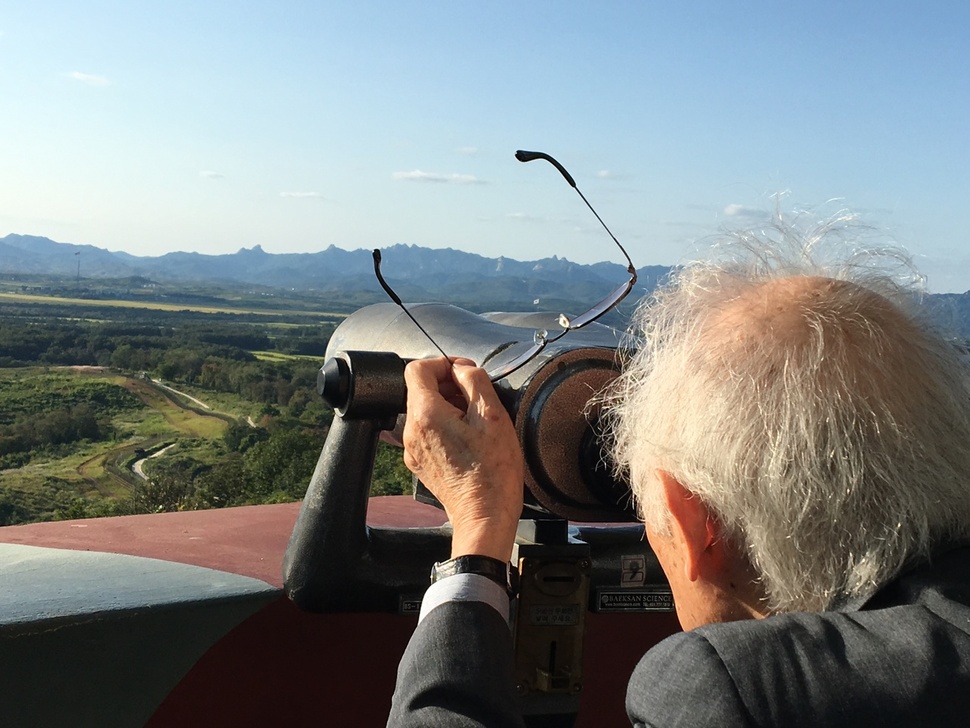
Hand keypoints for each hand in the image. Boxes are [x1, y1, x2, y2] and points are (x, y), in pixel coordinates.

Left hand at [403, 357, 523, 561]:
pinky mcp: (420, 463)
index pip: (418, 368)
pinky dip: (444, 427)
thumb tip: (462, 369)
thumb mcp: (493, 415)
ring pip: (424, 411)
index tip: (463, 373)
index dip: (443, 363)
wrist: (485, 515)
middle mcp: (411, 431)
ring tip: (475, 421)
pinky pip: (427, 432)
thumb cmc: (493, 472)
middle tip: (476, 398)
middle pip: (420, 390)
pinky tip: (467, 439)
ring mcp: (413, 450)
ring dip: (447, 406)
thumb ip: (475, 380)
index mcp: (426, 415)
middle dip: (448, 386)